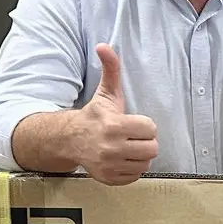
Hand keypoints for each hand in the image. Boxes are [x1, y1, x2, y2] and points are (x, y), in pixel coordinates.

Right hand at [76, 44, 158, 184]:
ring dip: (139, 155)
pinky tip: (122, 158)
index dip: (144, 125)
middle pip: (152, 148)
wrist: (70, 139)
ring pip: (145, 163)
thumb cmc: (95, 116)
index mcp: (114, 125)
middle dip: (144, 141)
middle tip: (132, 136)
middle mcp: (111, 147)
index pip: (150, 128)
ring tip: (127, 147)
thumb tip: (104, 46)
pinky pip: (135, 176)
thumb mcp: (106, 93)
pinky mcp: (109, 178)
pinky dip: (131, 168)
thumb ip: (111, 69)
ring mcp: (109, 165)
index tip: (132, 123)